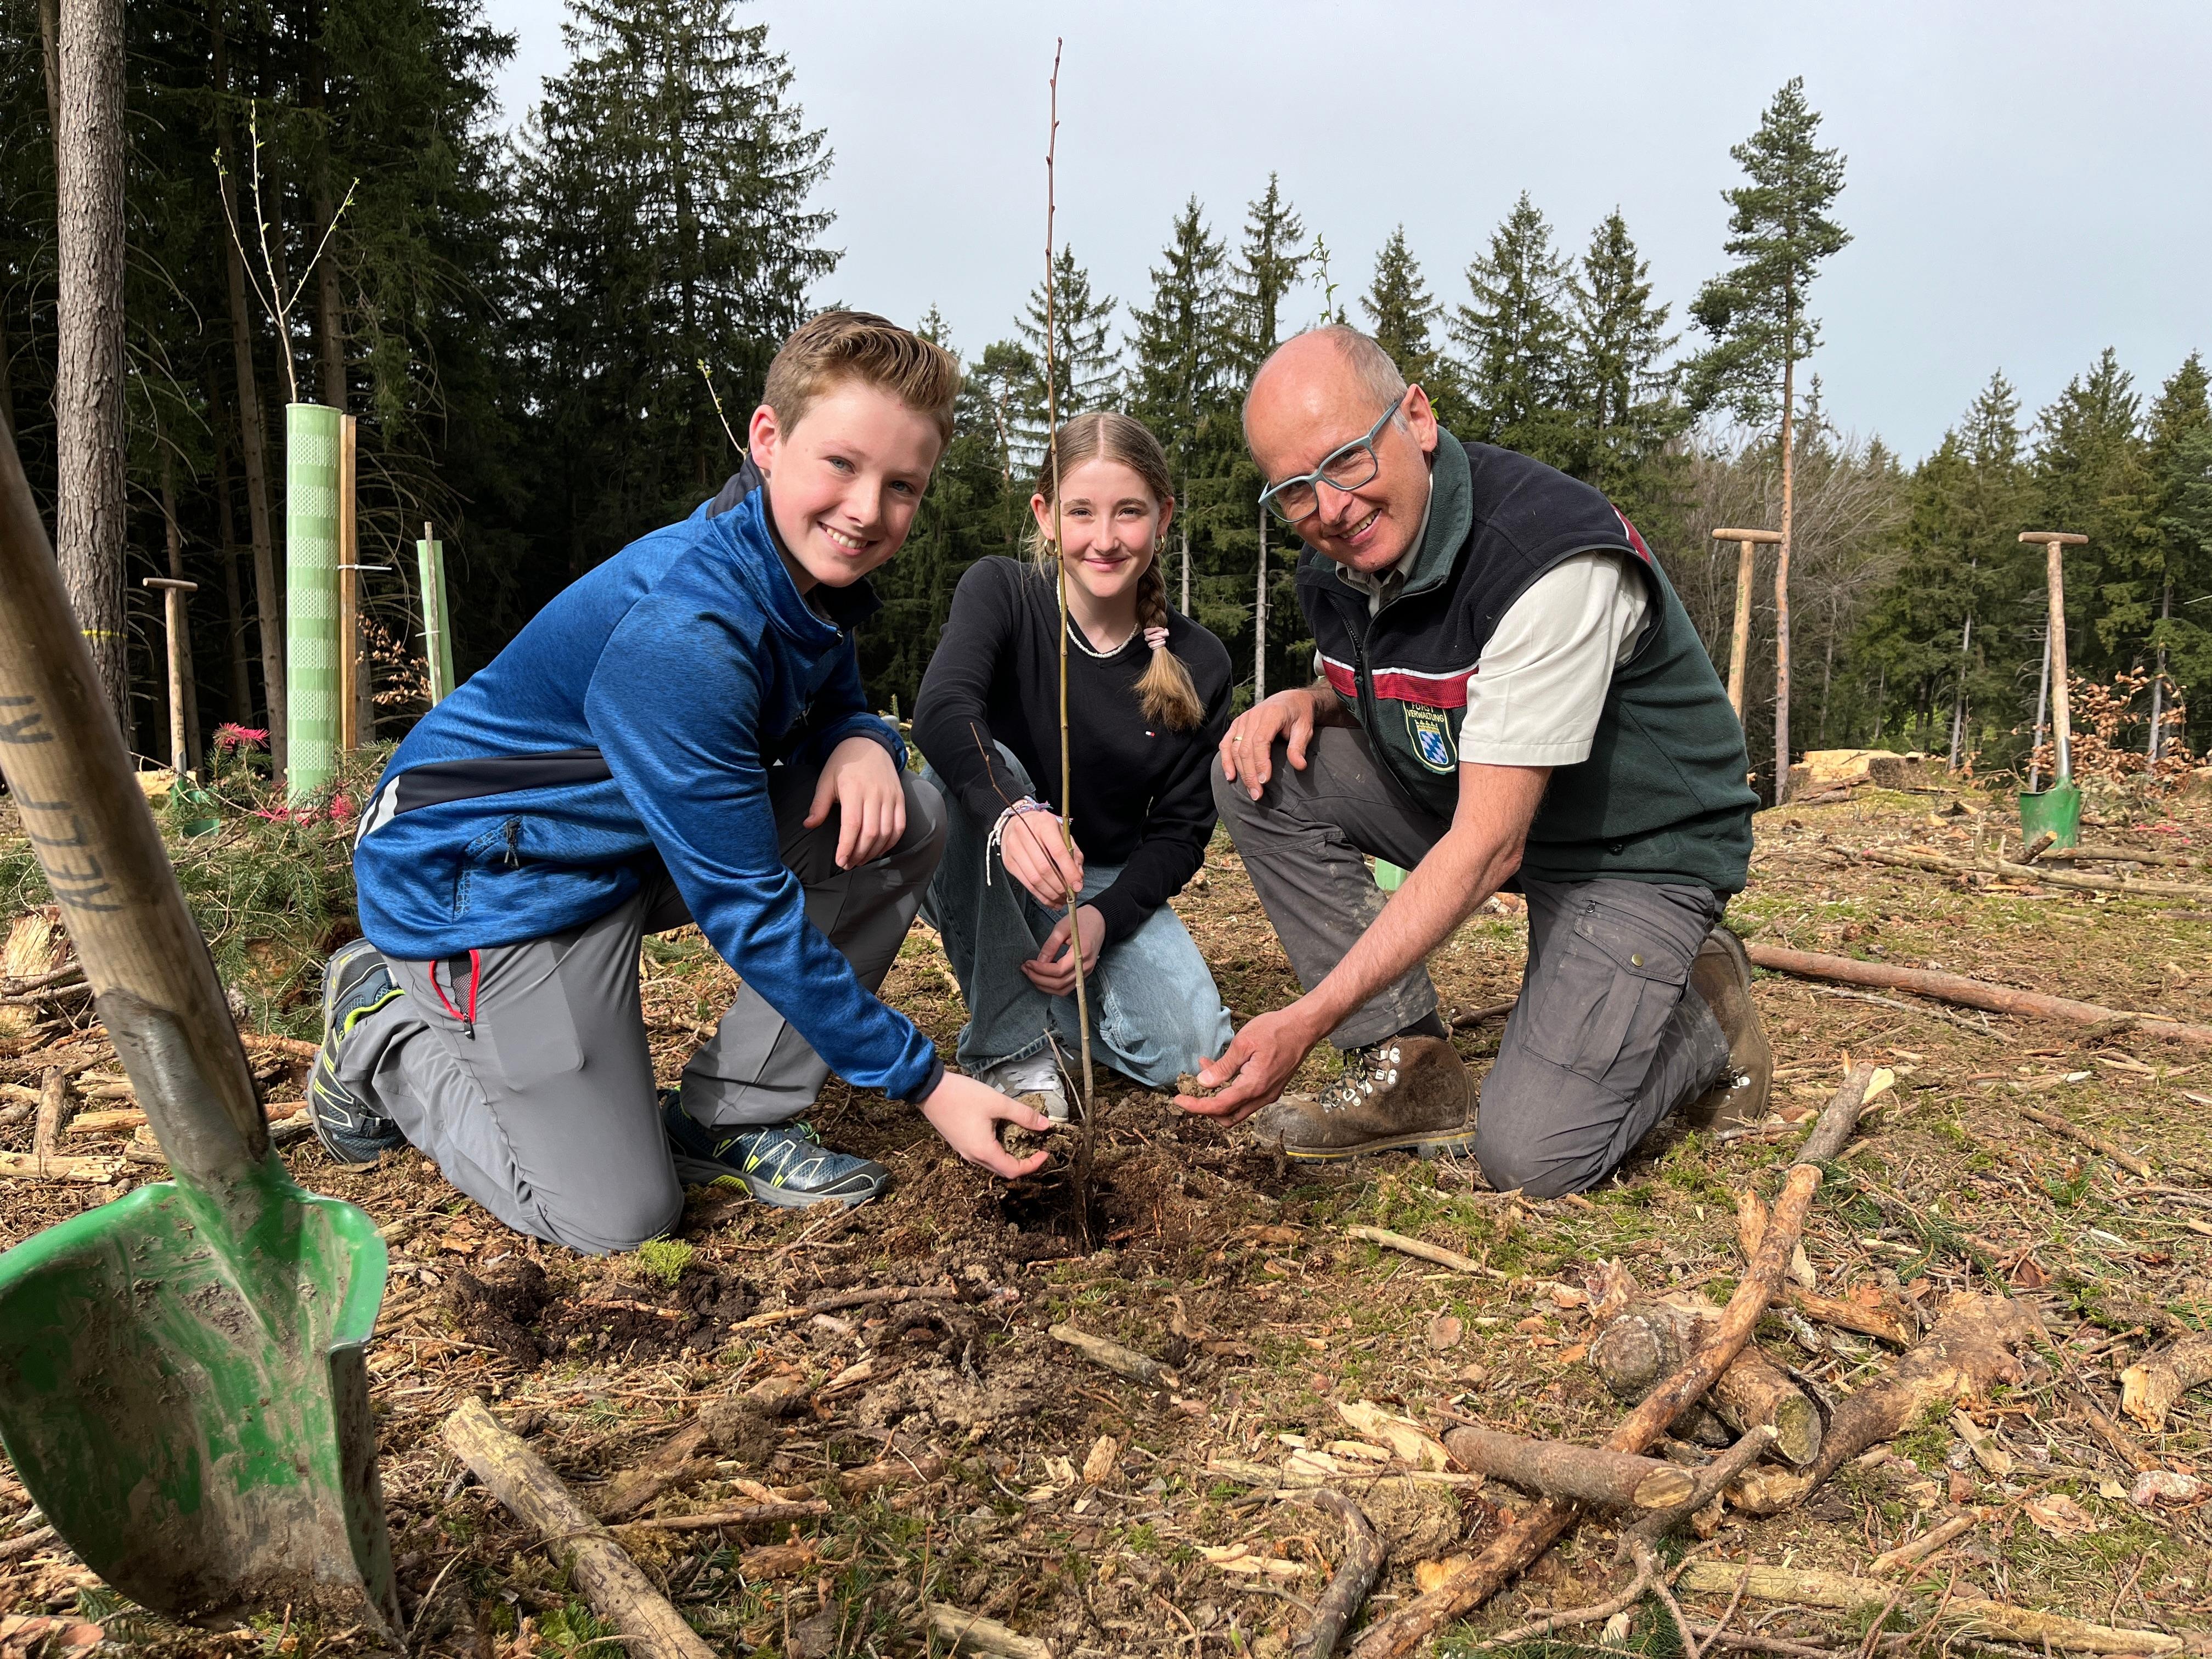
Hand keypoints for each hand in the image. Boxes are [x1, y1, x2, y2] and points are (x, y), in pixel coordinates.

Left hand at [806, 736, 905, 869]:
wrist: (868, 744)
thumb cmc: (843, 764)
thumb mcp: (826, 780)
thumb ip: (819, 805)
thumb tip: (808, 825)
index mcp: (853, 790)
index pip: (852, 825)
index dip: (847, 846)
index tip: (840, 861)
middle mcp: (875, 794)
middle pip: (871, 833)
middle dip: (859, 854)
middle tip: (848, 864)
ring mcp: (890, 797)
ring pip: (887, 832)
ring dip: (874, 851)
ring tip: (861, 860)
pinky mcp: (900, 798)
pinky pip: (900, 826)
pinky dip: (891, 842)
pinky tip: (879, 850)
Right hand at [921, 1072, 1051, 1178]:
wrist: (929, 1090)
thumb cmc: (963, 1096)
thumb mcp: (997, 1103)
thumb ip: (1023, 1115)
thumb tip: (1045, 1125)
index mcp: (984, 1151)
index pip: (1014, 1171)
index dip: (1033, 1164)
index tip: (1045, 1151)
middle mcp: (973, 1156)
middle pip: (1003, 1170)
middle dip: (1023, 1162)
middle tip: (1037, 1146)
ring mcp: (964, 1151)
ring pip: (992, 1163)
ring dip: (1010, 1156)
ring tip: (1022, 1138)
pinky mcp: (959, 1143)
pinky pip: (982, 1154)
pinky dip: (997, 1149)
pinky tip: (1002, 1131)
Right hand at [997, 805, 1083, 908]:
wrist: (1016, 823)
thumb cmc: (1043, 829)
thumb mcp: (1062, 834)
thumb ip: (1073, 854)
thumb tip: (1078, 877)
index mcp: (1044, 824)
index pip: (1058, 852)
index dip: (1069, 871)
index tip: (1077, 885)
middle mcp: (1025, 834)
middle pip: (1045, 868)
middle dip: (1060, 886)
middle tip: (1071, 895)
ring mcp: (1014, 848)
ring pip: (1035, 879)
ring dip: (1051, 894)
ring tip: (1062, 899)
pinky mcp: (1009, 861)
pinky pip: (1026, 883)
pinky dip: (1040, 895)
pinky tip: (1050, 899)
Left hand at [1022, 904, 1103, 995]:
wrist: (1100, 920)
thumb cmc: (1082, 920)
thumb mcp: (1063, 927)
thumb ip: (1050, 945)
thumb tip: (1038, 961)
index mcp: (1082, 953)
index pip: (1058, 970)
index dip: (1040, 970)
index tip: (1028, 963)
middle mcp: (1085, 966)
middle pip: (1059, 984)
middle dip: (1038, 979)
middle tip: (1025, 969)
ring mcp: (1086, 972)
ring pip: (1062, 990)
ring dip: (1044, 986)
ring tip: (1031, 974)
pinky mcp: (1083, 974)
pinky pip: (1066, 987)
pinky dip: (1052, 986)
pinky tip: (1042, 978)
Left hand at [1173, 1004, 1323, 1126]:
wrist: (1305, 1027)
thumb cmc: (1276, 1030)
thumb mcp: (1244, 1043)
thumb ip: (1223, 1067)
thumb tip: (1203, 1083)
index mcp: (1254, 1086)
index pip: (1218, 1107)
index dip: (1196, 1106)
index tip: (1179, 1100)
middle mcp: (1262, 1096)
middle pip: (1227, 1117)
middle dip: (1206, 1107)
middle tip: (1191, 1089)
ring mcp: (1269, 1095)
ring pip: (1237, 1110)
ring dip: (1218, 1096)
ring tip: (1206, 1069)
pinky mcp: (1272, 1089)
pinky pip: (1247, 1099)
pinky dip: (1231, 1090)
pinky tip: (1224, 1068)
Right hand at [1218, 688, 1319, 798]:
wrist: (1290, 700)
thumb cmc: (1299, 715)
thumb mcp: (1305, 728)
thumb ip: (1299, 746)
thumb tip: (1299, 766)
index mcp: (1271, 714)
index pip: (1260, 741)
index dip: (1260, 762)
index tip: (1264, 781)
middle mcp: (1253, 716)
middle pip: (1245, 748)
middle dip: (1250, 773)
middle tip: (1257, 794)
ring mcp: (1243, 720)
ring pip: (1234, 748)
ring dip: (1240, 771)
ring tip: (1249, 790)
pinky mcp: (1237, 724)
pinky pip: (1226, 743)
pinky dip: (1226, 760)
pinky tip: (1230, 776)